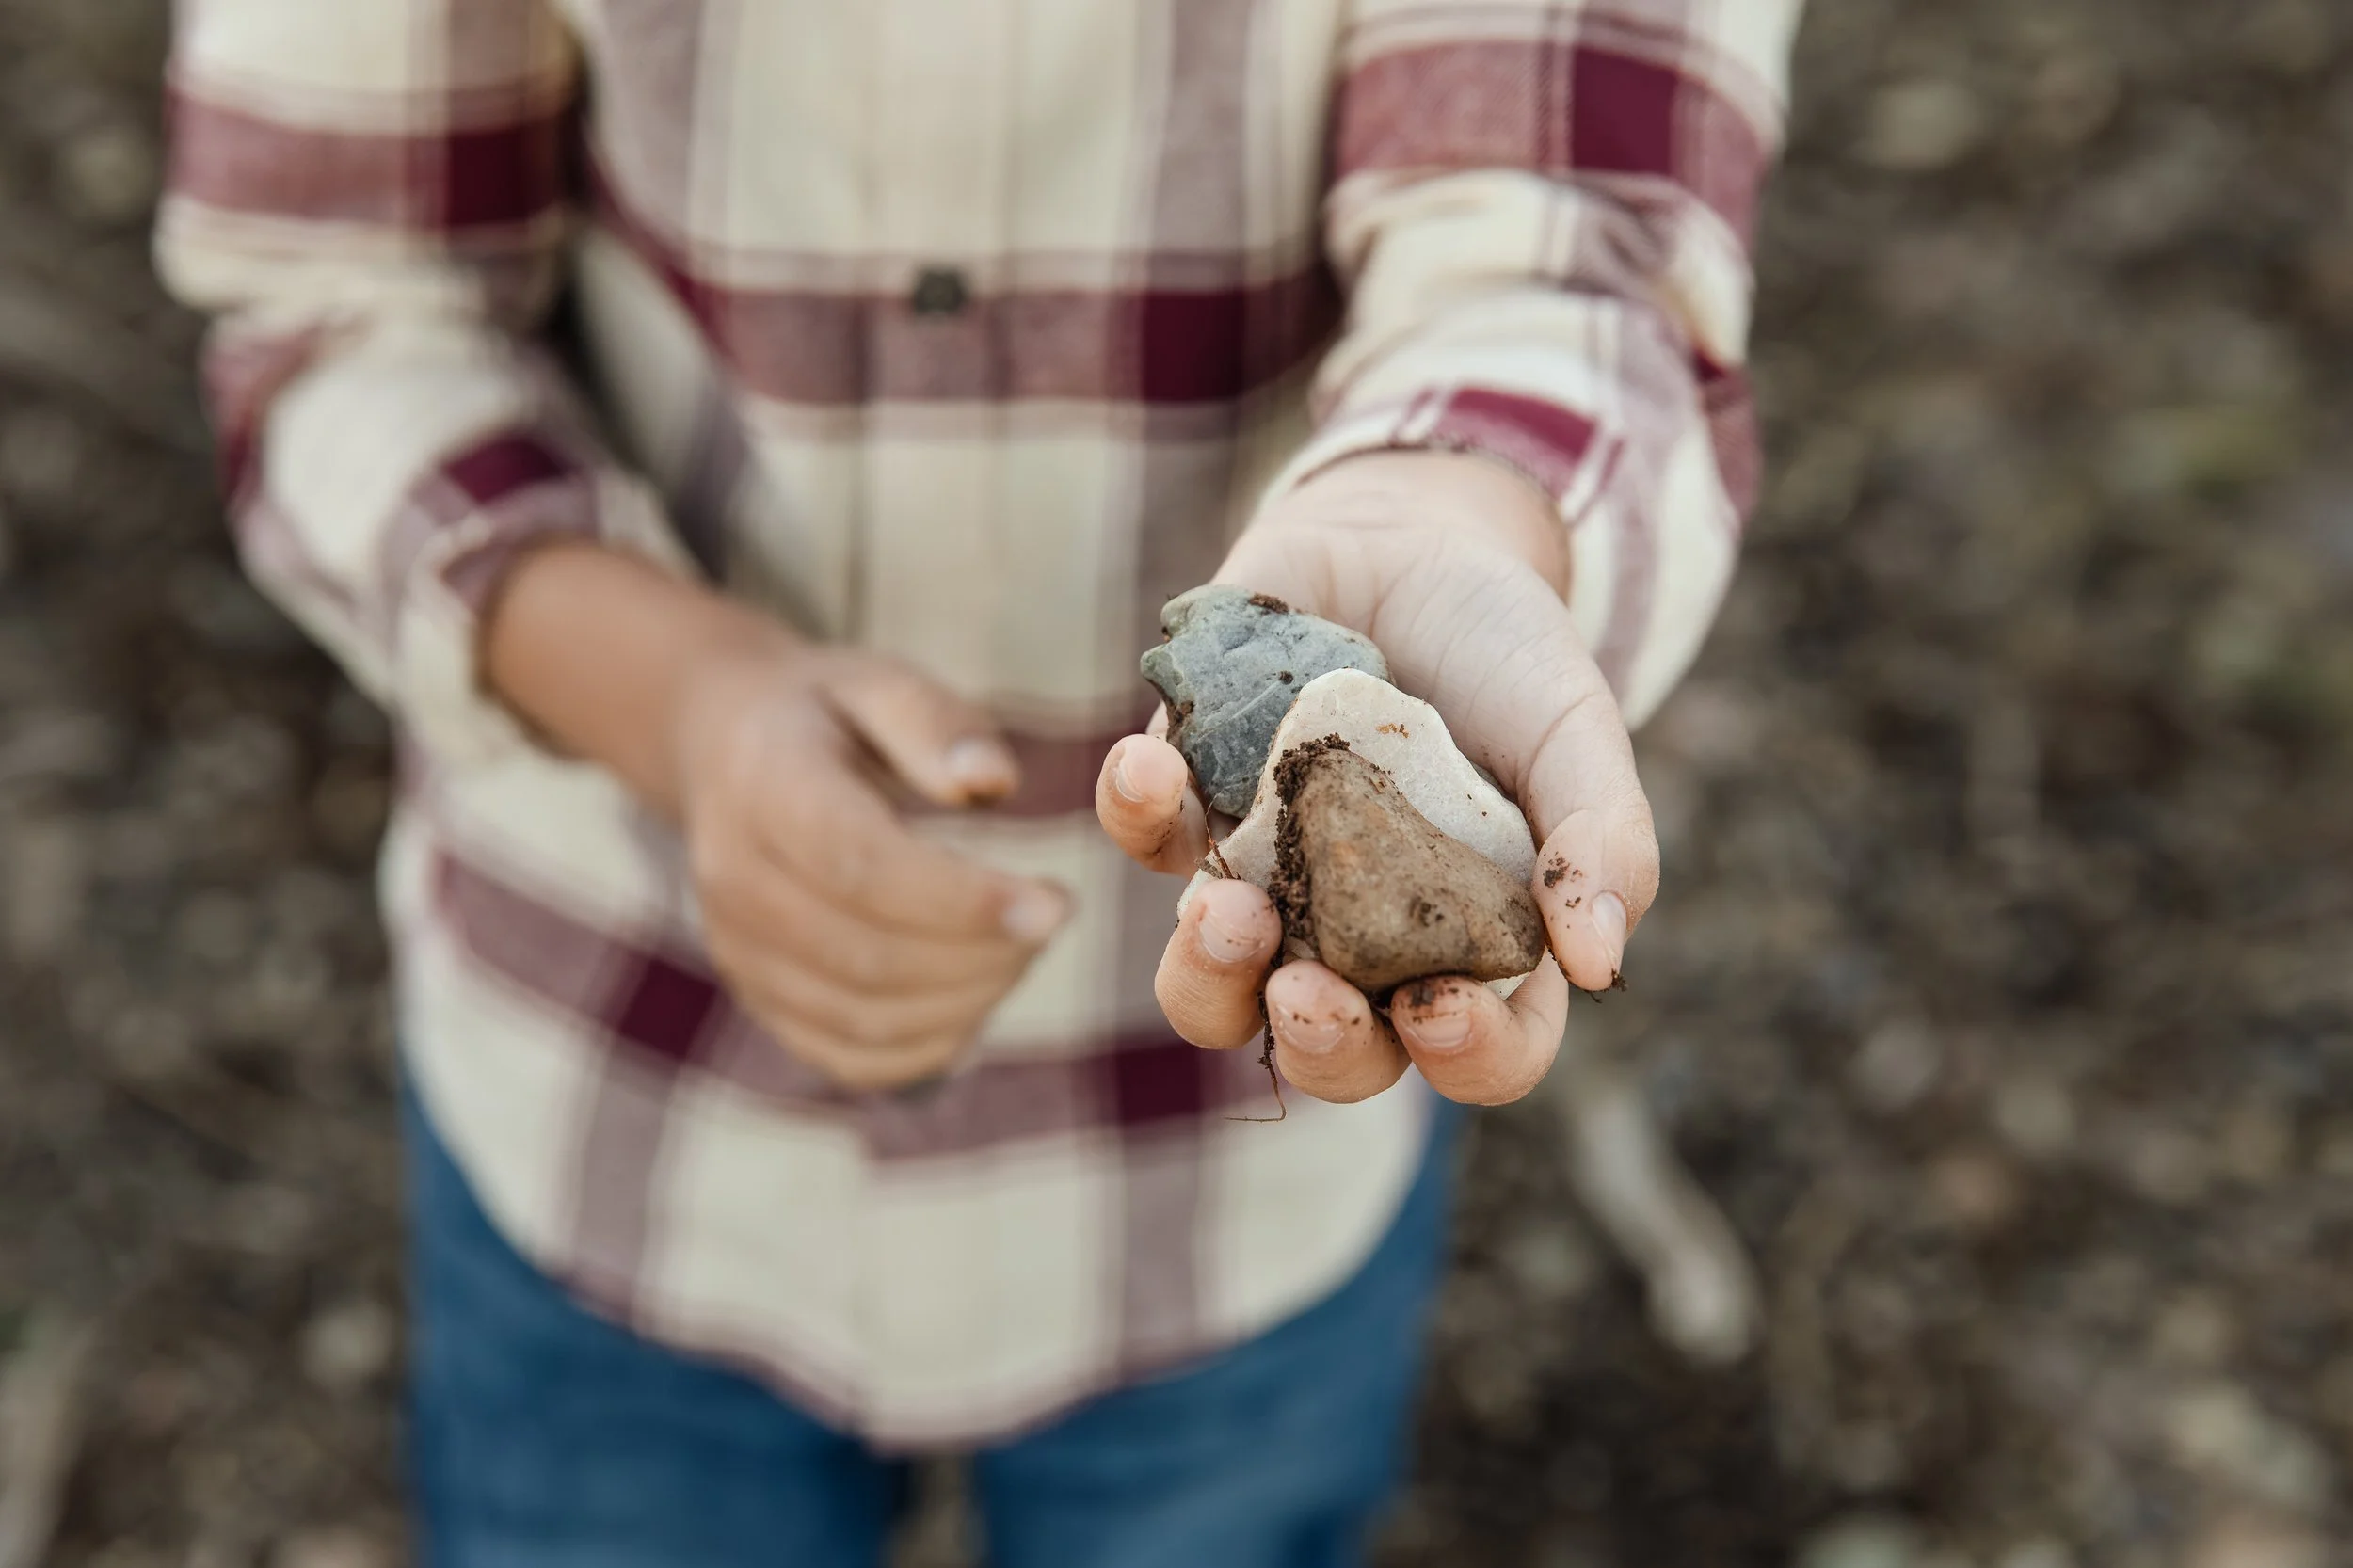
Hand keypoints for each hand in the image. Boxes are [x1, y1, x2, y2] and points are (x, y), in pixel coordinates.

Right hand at [485, 544, 1069, 1091]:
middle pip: (869, 956)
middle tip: (1052, 918)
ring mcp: (737, 949)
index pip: (862, 867)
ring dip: (967, 1002)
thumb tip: (993, 780)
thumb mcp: (880, 682)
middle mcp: (735, 879)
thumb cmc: (826, 714)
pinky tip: (976, 1000)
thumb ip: (938, 726)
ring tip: (1022, 950)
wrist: (722, 748)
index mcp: (765, 789)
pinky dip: (926, 1048)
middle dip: (983, 954)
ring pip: (863, 1018)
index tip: (1055, 903)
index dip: (963, 900)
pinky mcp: (757, 996)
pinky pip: (846, 1057)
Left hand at [1096, 453, 1658, 1105]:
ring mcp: (1270, 879)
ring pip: (1211, 986)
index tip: (1438, 1005)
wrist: (1415, 540)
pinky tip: (1151, 763)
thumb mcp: (1576, 729)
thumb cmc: (1509, 652)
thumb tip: (1600, 963)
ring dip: (1205, 973)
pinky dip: (1137, 809)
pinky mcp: (1194, 803)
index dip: (1463, 1057)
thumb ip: (1603, 839)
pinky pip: (1146, 837)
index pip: (1479, 1053)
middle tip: (1307, 994)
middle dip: (1315, 1044)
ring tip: (1224, 911)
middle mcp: (1363, 941)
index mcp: (1474, 946)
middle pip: (1328, 1051)